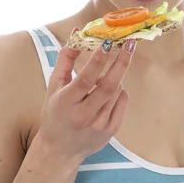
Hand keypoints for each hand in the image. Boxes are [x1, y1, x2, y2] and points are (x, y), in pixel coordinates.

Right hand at [38, 33, 136, 165]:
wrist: (60, 150)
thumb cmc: (55, 113)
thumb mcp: (53, 86)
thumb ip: (65, 59)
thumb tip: (77, 32)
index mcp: (66, 102)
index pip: (86, 79)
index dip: (98, 60)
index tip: (108, 42)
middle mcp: (84, 115)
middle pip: (109, 85)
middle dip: (121, 62)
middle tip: (130, 44)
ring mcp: (100, 124)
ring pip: (117, 90)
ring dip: (115, 76)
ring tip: (104, 74)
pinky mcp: (111, 130)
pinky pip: (122, 101)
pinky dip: (118, 90)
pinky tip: (107, 91)